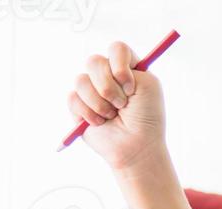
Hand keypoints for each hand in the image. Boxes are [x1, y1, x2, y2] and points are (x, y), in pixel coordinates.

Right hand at [66, 42, 166, 171]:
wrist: (136, 146)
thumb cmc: (147, 118)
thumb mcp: (149, 86)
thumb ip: (129, 65)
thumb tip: (109, 64)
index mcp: (127, 68)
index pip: (116, 49)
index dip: (120, 64)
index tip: (130, 86)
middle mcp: (107, 76)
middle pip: (94, 61)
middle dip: (108, 87)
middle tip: (122, 104)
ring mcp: (91, 89)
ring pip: (81, 80)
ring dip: (100, 103)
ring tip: (113, 115)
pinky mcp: (78, 105)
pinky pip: (73, 98)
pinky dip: (90, 113)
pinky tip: (101, 123)